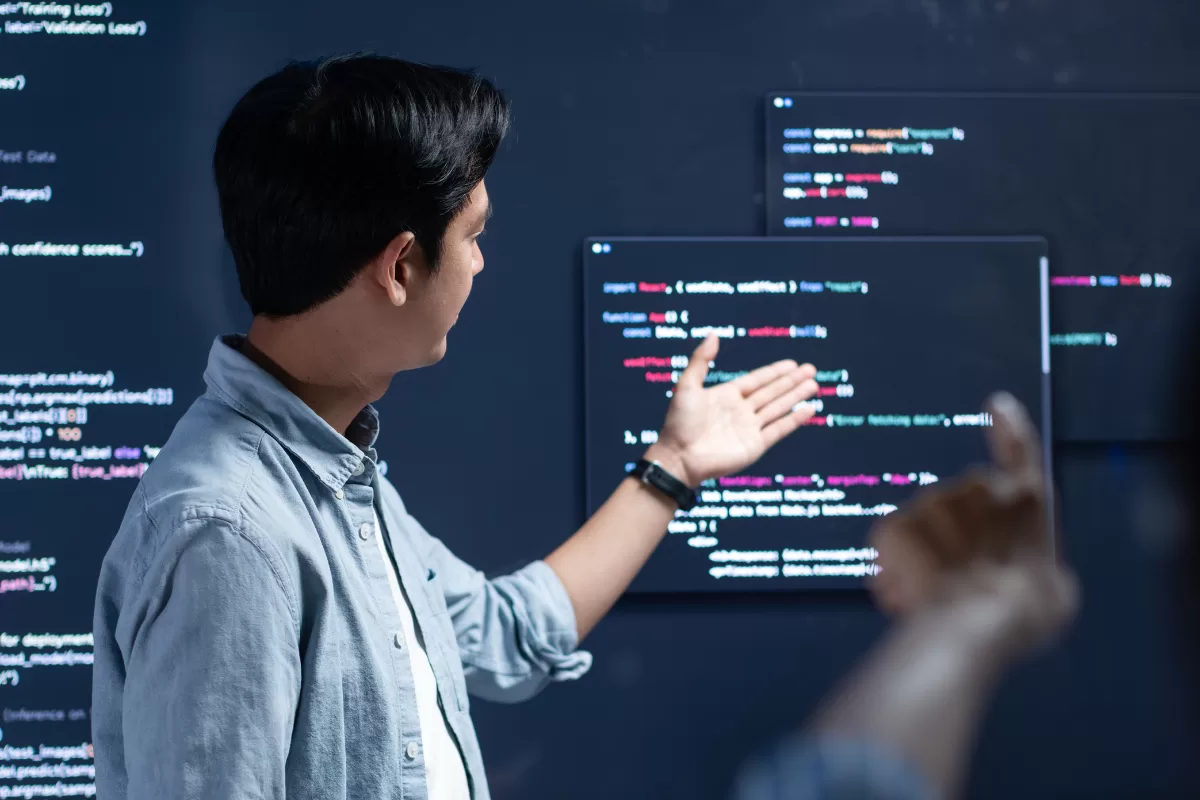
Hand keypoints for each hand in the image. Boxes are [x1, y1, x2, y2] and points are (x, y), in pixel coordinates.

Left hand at [645, 334, 818, 486]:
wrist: (679, 458)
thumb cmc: (679, 423)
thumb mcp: (687, 386)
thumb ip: (701, 360)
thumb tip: (714, 334)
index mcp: (726, 396)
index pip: (756, 381)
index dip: (774, 372)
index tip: (792, 363)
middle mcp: (740, 411)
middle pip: (771, 392)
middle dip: (791, 381)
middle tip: (811, 369)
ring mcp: (749, 429)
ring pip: (778, 408)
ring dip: (796, 396)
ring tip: (814, 385)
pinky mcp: (755, 446)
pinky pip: (779, 429)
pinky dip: (794, 419)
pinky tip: (809, 409)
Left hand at [868, 392, 1077, 652]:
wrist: (969, 625)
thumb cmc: (1024, 613)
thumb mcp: (1054, 586)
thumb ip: (1035, 559)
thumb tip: (1028, 565)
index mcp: (1027, 498)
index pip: (1020, 449)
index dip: (1010, 427)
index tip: (997, 406)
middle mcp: (979, 488)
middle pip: (966, 504)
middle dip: (963, 534)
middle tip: (969, 577)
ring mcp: (932, 503)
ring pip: (928, 525)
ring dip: (932, 553)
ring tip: (943, 594)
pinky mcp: (896, 523)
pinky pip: (898, 542)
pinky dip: (901, 566)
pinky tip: (912, 596)